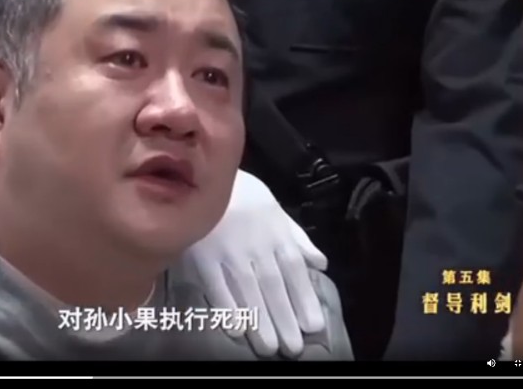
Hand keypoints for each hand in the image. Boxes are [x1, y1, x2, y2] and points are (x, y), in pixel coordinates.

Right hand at [185, 169, 327, 357]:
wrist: (204, 173)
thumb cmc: (243, 195)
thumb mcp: (275, 211)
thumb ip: (298, 238)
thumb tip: (320, 263)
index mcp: (276, 234)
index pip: (294, 271)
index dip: (305, 298)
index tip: (313, 325)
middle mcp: (256, 245)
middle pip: (273, 286)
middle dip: (285, 317)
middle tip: (293, 347)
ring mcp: (228, 251)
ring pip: (248, 290)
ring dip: (259, 320)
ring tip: (269, 346)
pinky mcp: (202, 255)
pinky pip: (215, 284)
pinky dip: (226, 305)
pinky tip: (236, 328)